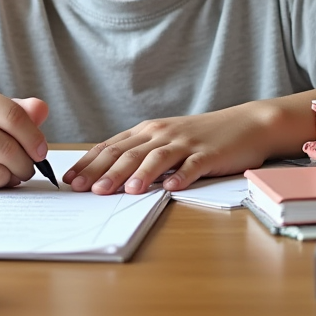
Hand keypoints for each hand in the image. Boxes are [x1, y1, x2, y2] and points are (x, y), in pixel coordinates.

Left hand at [63, 101, 281, 194]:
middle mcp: (162, 134)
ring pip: (156, 158)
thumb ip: (141, 154)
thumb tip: (108, 176)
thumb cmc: (201, 136)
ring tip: (122, 191)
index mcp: (148, 131)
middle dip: (104, 171)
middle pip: (128, 153)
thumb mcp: (166, 140)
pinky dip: (180, 177)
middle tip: (85, 189)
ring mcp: (186, 143)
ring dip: (138, 174)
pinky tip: (170, 189)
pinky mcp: (208, 154)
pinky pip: (192, 166)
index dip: (90, 163)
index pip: (112, 146)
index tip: (70, 180)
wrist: (245, 124)